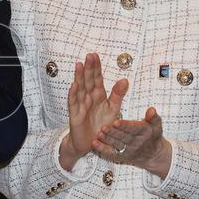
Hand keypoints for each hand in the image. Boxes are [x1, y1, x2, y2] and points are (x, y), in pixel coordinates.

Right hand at [60, 53, 127, 170]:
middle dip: (88, 68)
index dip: (96, 67)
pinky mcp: (75, 115)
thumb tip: (124, 79)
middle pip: (88, 81)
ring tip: (79, 65)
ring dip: (79, 77)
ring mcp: (80, 105)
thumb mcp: (114, 109)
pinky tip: (74, 85)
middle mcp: (88, 98)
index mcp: (98, 95)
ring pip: (80, 89)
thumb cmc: (102, 126)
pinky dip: (74, 94)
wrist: (92, 143)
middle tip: (89, 55)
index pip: (96, 78)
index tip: (95, 55)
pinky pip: (74, 103)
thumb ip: (118, 95)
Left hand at [93, 107, 171, 177]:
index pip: (134, 129)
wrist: (153, 155)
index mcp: (144, 133)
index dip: (125, 126)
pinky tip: (94, 144)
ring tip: (99, 134)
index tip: (116, 122)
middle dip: (113, 132)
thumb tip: (151, 109)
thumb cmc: (152, 135)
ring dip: (107, 140)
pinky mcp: (121, 156)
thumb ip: (153, 117)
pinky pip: (111, 153)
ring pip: (116, 145)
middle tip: (103, 127)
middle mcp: (136, 143)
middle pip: (123, 137)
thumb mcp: (156, 126)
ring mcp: (128, 150)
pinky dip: (102, 149)